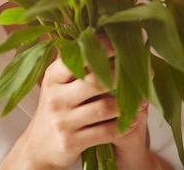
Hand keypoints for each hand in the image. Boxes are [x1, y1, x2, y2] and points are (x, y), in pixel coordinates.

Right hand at [0, 53, 153, 169]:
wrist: (38, 147)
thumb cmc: (56, 109)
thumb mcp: (58, 85)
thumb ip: (75, 65)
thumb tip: (105, 37)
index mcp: (52, 77)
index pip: (79, 56)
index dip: (103, 48)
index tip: (124, 43)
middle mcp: (55, 96)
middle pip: (95, 80)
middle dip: (123, 76)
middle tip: (145, 73)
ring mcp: (62, 120)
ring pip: (105, 107)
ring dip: (127, 104)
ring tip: (142, 99)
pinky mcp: (71, 141)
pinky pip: (106, 131)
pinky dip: (124, 126)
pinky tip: (132, 121)